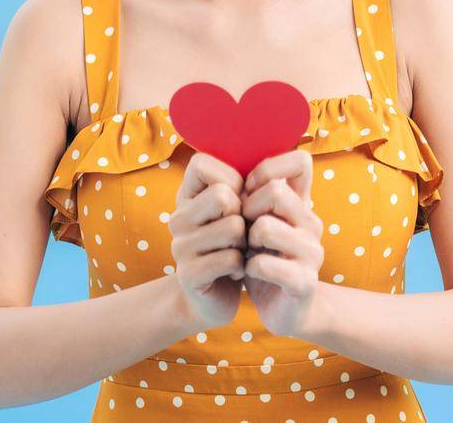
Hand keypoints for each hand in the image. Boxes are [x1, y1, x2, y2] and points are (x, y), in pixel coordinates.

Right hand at [168, 152, 247, 330]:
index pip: (202, 163)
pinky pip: (231, 258)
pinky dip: (242, 265)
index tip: (239, 199)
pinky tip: (235, 272)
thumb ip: (244, 182)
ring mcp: (179, 246)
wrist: (215, 298)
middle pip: (221, 194)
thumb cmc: (233, 246)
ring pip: (232, 227)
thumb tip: (275, 153)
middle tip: (242, 232)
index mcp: (186, 196)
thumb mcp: (236, 210)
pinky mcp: (189, 274)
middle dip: (244, 214)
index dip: (231, 178)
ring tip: (239, 252)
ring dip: (246, 243)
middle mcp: (177, 217)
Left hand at [239, 149, 325, 338]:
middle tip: (242, 229)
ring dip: (247, 242)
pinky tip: (250, 274)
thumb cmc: (265, 259)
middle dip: (248, 208)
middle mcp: (312, 223)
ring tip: (246, 253)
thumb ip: (254, 194)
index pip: (300, 161)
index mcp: (303, 204)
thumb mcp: (258, 222)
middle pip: (276, 191)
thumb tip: (232, 158)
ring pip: (266, 227)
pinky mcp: (304, 282)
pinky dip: (249, 268)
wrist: (286, 310)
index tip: (247, 192)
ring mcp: (312, 252)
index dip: (265, 170)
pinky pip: (265, 264)